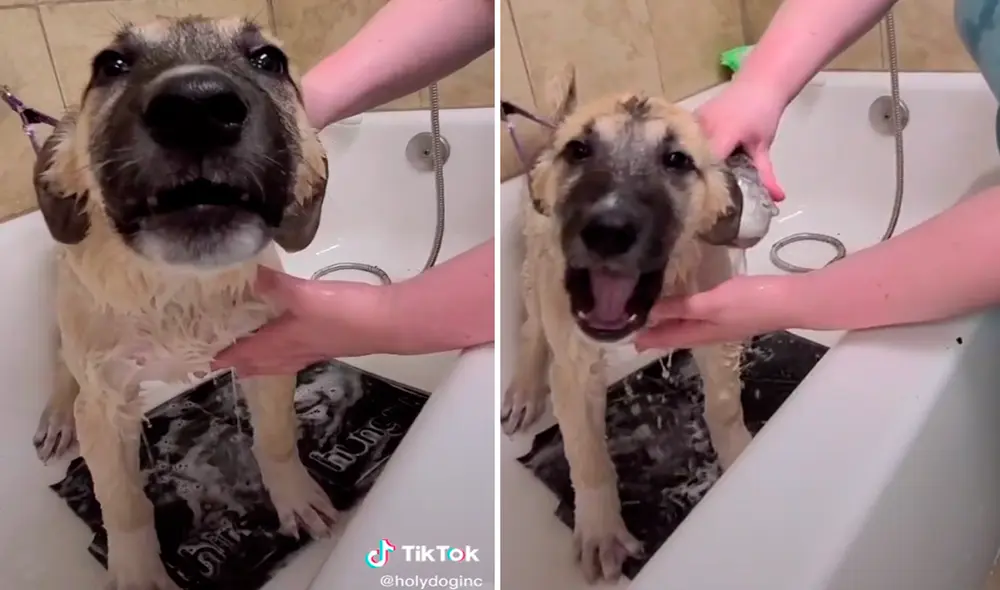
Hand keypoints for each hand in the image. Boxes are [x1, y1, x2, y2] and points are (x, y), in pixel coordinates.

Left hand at [212, 267, 386, 375]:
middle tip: (220, 355)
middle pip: (261, 364)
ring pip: (279, 360)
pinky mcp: (331, 342)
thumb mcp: (304, 293)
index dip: (223, 358)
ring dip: (261, 358)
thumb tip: (250, 273)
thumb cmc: (344, 312)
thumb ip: (275, 284)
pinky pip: (296, 351)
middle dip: (241, 362)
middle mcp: (296, 351)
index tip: (201, 359)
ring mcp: (315, 349)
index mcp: (283, 343)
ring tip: (248, 351)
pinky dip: (282, 348)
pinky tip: (288, 336)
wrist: (387, 323)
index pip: (245, 354)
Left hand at [635, 275, 796, 349]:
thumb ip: (683, 308)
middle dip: (659, 333)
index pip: (670, 337)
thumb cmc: (751, 302)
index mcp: (703, 332)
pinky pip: (704, 317)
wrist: (791, 301)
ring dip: (673, 324)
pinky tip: (691, 306)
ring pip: (691, 327)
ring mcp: (725, 323)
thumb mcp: (712, 303)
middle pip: (679, 334)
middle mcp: (712, 332)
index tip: (630, 339)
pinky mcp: (736, 313)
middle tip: (639, 330)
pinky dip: (690, 314)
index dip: (650, 338)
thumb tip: (652, 314)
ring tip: (658, 319)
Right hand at [696, 80, 786, 201]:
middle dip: (695, 180)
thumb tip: (777, 199)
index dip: (706, 185)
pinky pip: (683, 141)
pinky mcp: (689, 119)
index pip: (708, 166)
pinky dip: (687, 154)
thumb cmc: (762, 114)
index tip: (707, 202)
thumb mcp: (763, 147)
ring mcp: (693, 122)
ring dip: (689, 167)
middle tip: (697, 200)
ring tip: (691, 186)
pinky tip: (689, 167)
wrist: (757, 84)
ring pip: (685, 151)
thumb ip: (765, 175)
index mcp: (721, 134)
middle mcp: (702, 128)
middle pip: (691, 161)